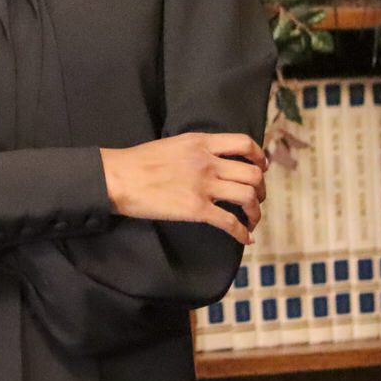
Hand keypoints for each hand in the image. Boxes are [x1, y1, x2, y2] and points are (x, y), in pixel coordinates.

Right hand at [99, 133, 267, 244]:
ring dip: (255, 211)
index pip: (244, 143)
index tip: (261, 167)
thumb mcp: (173, 145)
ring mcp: (204, 186)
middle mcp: (208, 162)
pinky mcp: (196, 209)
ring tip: (252, 220)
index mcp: (201, 143)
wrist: (118, 177)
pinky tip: (245, 238)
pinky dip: (242, 232)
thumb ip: (196, 150)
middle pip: (252, 174)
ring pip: (248, 197)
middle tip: (257, 198)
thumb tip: (211, 161)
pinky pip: (230, 222)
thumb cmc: (138, 162)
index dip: (259, 157)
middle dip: (261, 189)